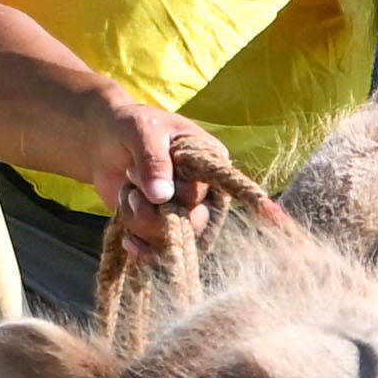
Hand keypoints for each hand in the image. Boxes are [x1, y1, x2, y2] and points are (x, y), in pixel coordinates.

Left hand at [90, 96, 249, 243]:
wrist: (103, 141)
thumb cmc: (130, 126)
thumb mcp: (142, 131)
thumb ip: (153, 160)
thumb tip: (162, 195)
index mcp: (211, 161)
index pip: (230, 184)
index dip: (252, 199)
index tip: (274, 215)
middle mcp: (205, 190)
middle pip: (199, 220)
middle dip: (158, 213)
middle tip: (132, 192)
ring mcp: (185, 211)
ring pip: (176, 237)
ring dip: (142, 222)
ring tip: (127, 195)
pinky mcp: (164, 227)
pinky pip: (161, 250)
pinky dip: (142, 248)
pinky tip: (128, 239)